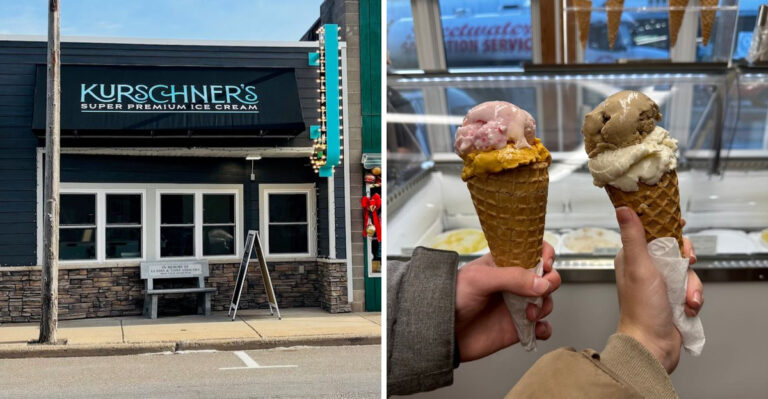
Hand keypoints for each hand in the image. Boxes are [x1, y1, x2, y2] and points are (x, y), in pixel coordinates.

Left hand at [455, 241, 560, 361]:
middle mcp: (513, 284)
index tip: (545, 263)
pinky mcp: (517, 327)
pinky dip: (544, 328)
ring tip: (529, 313)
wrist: (442, 332)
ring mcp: (516, 306)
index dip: (544, 254)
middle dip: (551, 282)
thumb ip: (511, 277)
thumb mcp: (479, 279)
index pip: (532, 251)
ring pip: (546, 301)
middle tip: (542, 290)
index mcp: (503, 264)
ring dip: (545, 306)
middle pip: (546, 277)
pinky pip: (541, 327)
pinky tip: (536, 327)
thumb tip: (541, 283)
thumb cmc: (451, 298)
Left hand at [614, 208, 703, 373]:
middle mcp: (645, 268)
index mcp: (631, 257)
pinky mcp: (673, 297)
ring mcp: (660, 284)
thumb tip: (623, 209)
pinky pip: (692, 289)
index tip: (680, 224)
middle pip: (675, 249)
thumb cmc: (641, 308)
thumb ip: (633, 237)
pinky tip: (688, 308)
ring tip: (685, 298)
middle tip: (688, 262)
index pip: (651, 231)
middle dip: (686, 259)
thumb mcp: (638, 266)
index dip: (667, 227)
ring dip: (691, 285)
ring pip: (687, 271)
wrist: (652, 344)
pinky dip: (693, 298)